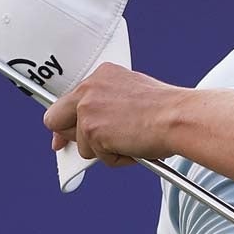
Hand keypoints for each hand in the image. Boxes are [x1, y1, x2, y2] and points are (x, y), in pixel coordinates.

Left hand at [42, 63, 183, 163]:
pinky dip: (116, 159)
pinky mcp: (92, 131)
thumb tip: (93, 128)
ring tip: (132, 142)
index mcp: (102, 75)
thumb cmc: (168, 110)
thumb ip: (109, 106)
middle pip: (55, 119)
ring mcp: (88, 110)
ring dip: (104, 150)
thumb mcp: (133, 96)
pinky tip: (135, 147)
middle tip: (86, 147)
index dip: (67, 120)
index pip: (70, 100)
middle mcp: (89, 88)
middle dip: (69, 137)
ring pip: (81, 144)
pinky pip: (98, 156)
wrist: (179, 117)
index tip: (66, 134)